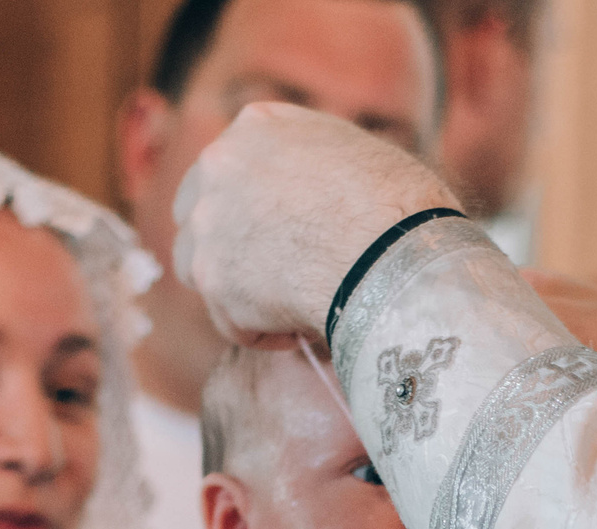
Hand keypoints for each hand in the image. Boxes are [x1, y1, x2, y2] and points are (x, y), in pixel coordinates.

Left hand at [172, 103, 457, 345]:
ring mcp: (210, 223)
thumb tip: (318, 197)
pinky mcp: (214, 280)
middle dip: (228, 248)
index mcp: (257, 126)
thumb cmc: (400, 207)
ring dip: (237, 294)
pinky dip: (263, 334)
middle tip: (272, 276)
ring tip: (289, 309)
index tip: (276, 234)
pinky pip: (230, 321)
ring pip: (200, 269)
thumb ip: (314, 167)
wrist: (392, 252)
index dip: (249, 207)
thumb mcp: (357, 155)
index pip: (227, 168)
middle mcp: (220, 164)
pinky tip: (303, 331)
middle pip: (196, 214)